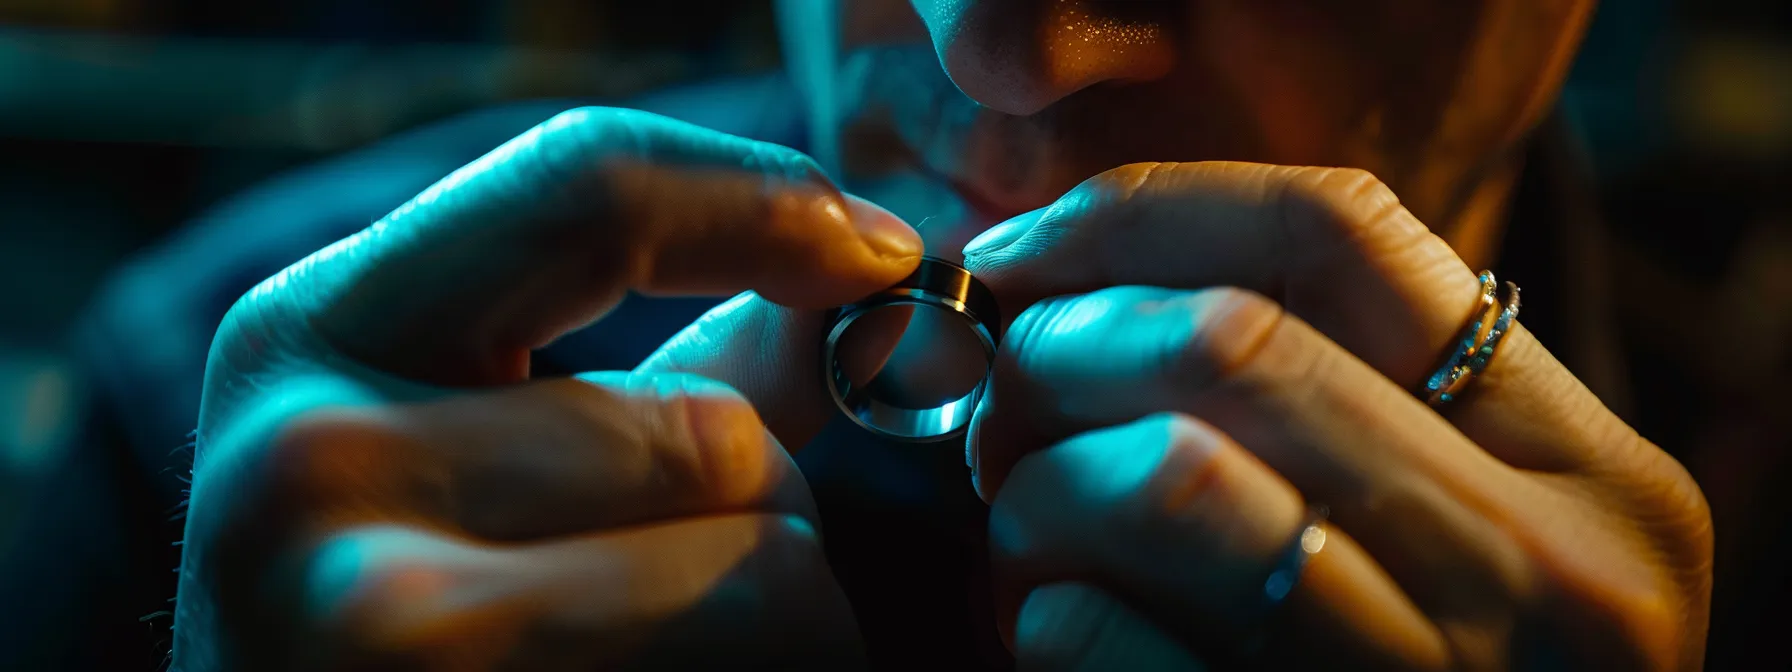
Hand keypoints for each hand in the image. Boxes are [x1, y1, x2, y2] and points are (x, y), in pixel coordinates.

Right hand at [173, 108, 923, 670]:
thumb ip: (660, 360)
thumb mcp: (470, 448)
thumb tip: (855, 266)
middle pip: (719, 436)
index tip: (882, 254)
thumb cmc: (394, 619)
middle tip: (658, 577)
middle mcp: (315, 472)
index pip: (586, 186)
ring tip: (650, 655)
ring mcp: (383, 626)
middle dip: (755, 508)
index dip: (768, 202)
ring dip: (776, 623)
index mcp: (305, 336)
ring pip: (769, 578)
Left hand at [961, 163, 1711, 670]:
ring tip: (1029, 535)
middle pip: (1231, 341)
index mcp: (1594, 476)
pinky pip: (1106, 642)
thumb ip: (1323, 409)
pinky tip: (1058, 635)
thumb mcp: (1439, 535)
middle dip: (1058, 355)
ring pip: (1169, 476)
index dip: (1137, 217)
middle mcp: (1563, 579)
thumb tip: (1055, 270)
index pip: (1344, 233)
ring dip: (1038, 496)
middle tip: (1000, 411)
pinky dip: (1043, 621)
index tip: (1013, 255)